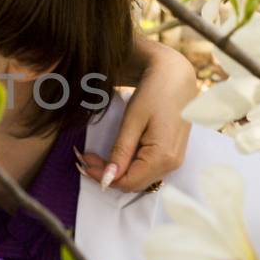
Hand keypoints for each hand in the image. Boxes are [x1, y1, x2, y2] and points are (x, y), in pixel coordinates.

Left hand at [78, 39, 195, 192]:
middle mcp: (172, 164)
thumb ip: (121, 152)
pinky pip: (146, 169)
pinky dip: (128, 165)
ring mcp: (174, 161)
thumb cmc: (154, 92)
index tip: (83, 162)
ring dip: (116, 171)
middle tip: (85, 158)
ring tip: (94, 156)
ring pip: (139, 178)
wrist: (176, 76)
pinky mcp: (171, 154)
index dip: (103, 177)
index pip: (127, 182)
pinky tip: (114, 155)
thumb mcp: (132, 120)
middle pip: (133, 183)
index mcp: (163, 157)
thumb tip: (108, 180)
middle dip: (107, 174)